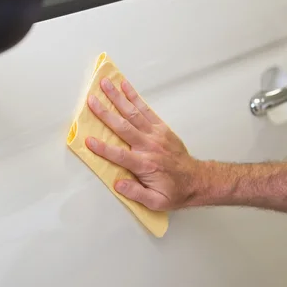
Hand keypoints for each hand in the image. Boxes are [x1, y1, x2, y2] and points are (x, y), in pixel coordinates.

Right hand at [85, 78, 202, 210]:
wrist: (197, 180)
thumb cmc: (174, 191)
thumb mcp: (156, 202)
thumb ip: (136, 193)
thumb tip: (117, 185)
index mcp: (145, 165)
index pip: (120, 155)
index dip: (103, 149)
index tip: (88, 140)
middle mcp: (149, 146)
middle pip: (123, 127)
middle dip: (106, 113)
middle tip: (91, 101)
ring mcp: (156, 134)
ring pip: (133, 113)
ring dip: (118, 97)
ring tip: (106, 84)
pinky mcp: (161, 128)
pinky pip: (146, 109)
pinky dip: (134, 97)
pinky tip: (125, 86)